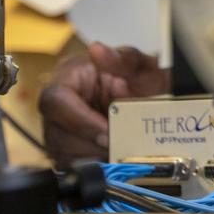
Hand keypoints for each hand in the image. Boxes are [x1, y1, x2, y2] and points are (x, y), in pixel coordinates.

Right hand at [38, 43, 169, 165]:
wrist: (157, 100)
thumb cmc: (145, 80)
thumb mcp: (142, 67)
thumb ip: (124, 59)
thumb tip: (97, 49)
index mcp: (70, 77)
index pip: (56, 100)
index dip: (79, 120)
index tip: (106, 131)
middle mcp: (59, 104)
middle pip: (55, 131)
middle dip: (88, 143)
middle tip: (117, 144)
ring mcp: (60, 128)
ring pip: (60, 152)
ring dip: (90, 156)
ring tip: (117, 149)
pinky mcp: (68, 149)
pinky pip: (68, 164)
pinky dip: (90, 165)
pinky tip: (110, 158)